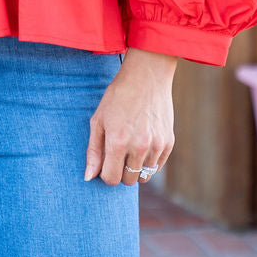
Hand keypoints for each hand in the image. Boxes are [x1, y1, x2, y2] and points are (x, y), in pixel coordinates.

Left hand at [84, 48, 176, 185]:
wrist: (146, 76)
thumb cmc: (118, 97)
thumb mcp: (98, 120)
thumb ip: (93, 151)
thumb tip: (88, 177)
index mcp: (118, 142)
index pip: (111, 179)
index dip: (105, 174)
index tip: (105, 162)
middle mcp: (139, 146)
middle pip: (128, 181)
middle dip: (120, 172)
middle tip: (117, 154)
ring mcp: (157, 145)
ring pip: (144, 175)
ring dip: (135, 167)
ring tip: (130, 147)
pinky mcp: (169, 142)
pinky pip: (157, 166)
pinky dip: (148, 161)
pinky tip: (143, 143)